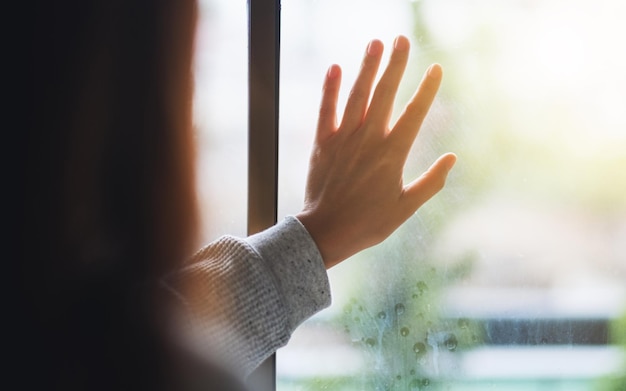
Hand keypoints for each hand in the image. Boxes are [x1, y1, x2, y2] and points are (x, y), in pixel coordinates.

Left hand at [296, 35, 456, 268]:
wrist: (327, 232)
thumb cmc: (369, 223)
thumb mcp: (406, 208)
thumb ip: (431, 182)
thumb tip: (452, 158)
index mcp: (392, 154)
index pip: (415, 113)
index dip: (427, 89)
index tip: (436, 68)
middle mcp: (369, 140)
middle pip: (385, 94)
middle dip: (396, 65)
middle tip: (402, 39)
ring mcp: (343, 139)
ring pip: (357, 95)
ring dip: (367, 67)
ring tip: (375, 43)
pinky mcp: (322, 143)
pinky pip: (326, 110)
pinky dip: (331, 88)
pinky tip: (336, 67)